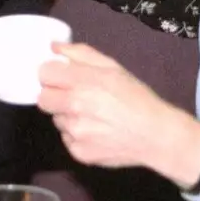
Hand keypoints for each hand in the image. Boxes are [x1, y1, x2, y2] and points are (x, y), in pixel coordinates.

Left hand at [37, 43, 199, 185]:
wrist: (156, 135)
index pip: (44, 73)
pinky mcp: (79, 152)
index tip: (61, 77)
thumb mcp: (113, 67)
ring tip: (93, 116)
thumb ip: (81, 54)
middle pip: (43, 99)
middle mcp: (74, 107)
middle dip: (54, 95)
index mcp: (83, 82)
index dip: (51, 74)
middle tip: (73, 97)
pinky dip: (77, 135)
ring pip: (57, 119)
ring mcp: (75, 132)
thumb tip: (54, 48)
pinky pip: (67, 139)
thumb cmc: (137, 98)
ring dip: (68, 116)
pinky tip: (97, 131)